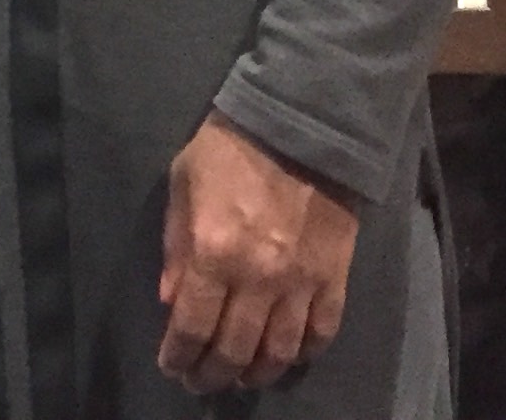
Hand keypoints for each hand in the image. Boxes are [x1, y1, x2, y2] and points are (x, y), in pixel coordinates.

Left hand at [158, 113, 359, 392]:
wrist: (300, 124)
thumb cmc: (229, 149)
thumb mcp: (183, 185)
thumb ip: (175, 248)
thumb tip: (171, 301)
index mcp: (214, 252)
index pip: (193, 326)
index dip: (179, 356)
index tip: (172, 367)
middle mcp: (258, 277)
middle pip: (235, 349)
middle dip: (213, 374)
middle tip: (201, 382)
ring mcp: (301, 281)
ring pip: (281, 351)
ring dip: (257, 372)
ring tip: (241, 376)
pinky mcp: (335, 277)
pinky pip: (322, 331)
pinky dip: (304, 353)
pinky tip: (287, 356)